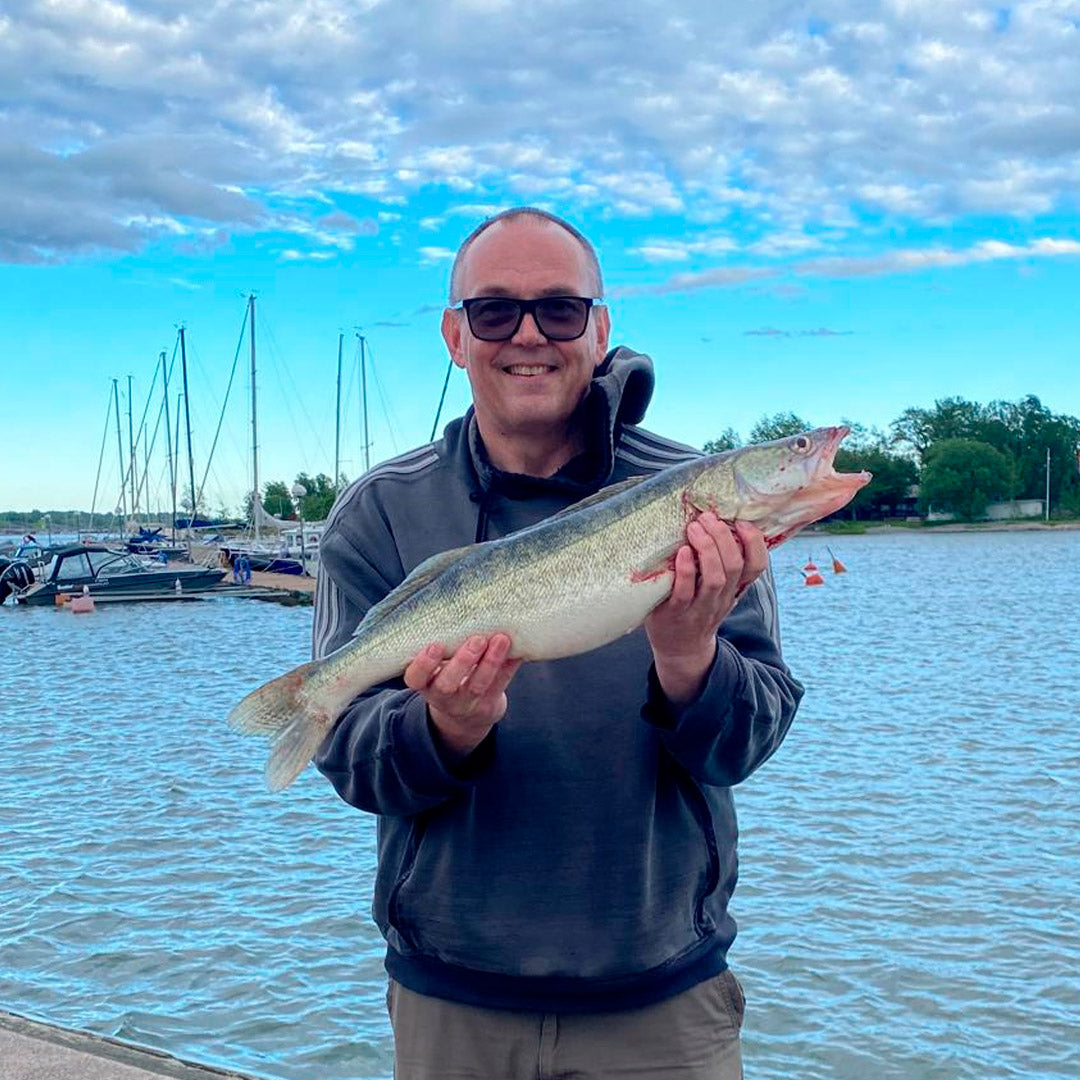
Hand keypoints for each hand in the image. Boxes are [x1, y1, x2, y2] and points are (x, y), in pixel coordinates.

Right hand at [403, 633, 521, 760]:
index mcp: (425, 683)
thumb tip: (461, 606)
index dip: (423, 664)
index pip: (415, 678)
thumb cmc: (449, 675)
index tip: (434, 646)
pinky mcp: (488, 706)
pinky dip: (509, 666)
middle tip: (476, 640)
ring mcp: (466, 704)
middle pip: (448, 684)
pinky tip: (518, 650)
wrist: (465, 714)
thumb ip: (445, 645)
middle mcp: (442, 696)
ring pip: (478, 685)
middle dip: (462, 662)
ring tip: (501, 640)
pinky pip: (500, 685)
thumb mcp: (438, 665)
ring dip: (491, 661)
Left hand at [644, 515, 767, 706]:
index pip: (757, 566)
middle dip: (723, 537)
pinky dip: (686, 570)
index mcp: (735, 589)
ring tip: (694, 528)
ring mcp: (700, 608)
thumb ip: (723, 564)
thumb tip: (719, 522)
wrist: (681, 650)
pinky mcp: (675, 613)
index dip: (754, 542)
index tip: (740, 522)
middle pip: (734, 566)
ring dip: (707, 549)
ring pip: (715, 578)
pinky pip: (685, 592)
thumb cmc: (697, 609)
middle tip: (707, 517)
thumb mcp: (718, 590)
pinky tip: (682, 552)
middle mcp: (722, 598)